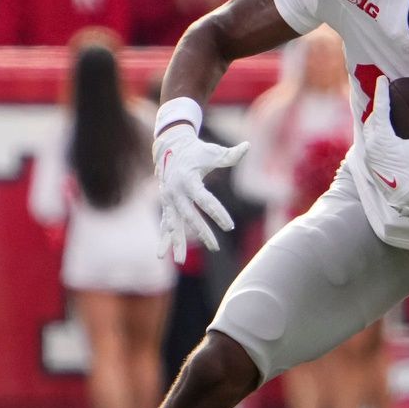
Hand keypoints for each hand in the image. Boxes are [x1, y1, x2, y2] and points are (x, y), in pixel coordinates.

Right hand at [154, 123, 248, 262]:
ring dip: (177, 242)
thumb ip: (230, 155)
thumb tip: (247, 146)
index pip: (205, 200)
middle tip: (216, 247)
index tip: (230, 226)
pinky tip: (161, 255)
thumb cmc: (196, 151)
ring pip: (174, 224)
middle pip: (190, 216)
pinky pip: (166, 224)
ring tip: (179, 261)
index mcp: (187, 179)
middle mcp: (175, 192)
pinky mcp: (166, 205)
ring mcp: (168, 200)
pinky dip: (164, 239)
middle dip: (202, 232)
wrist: (171, 147)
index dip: (218, 213)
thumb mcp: (212, 152)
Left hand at [361, 75, 408, 226]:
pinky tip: (383, 137)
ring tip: (384, 115)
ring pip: (368, 132)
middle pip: (372, 119)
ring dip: (375, 122)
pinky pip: (369, 143)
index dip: (382, 92)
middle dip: (378, 107)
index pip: (381, 108)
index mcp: (382, 137)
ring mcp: (369, 156)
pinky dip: (375, 134)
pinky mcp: (370, 165)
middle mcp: (371, 145)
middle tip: (385, 97)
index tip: (382, 79)